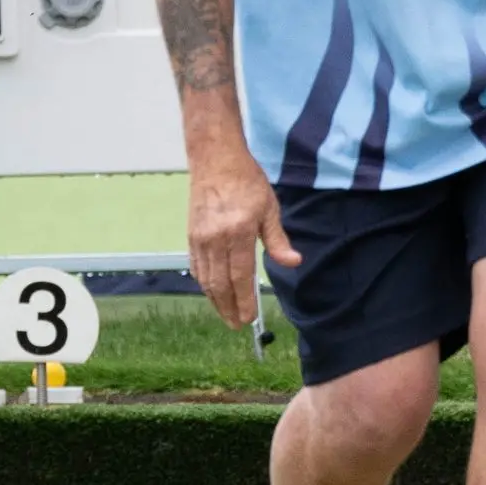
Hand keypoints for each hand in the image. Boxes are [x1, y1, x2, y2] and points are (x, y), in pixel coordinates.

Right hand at [188, 146, 301, 326]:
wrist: (216, 160)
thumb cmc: (247, 182)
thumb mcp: (269, 208)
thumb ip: (278, 240)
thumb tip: (293, 263)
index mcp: (238, 232)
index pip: (241, 276)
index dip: (244, 301)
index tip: (249, 318)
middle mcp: (215, 239)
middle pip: (220, 283)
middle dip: (228, 308)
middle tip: (237, 324)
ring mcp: (200, 238)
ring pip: (206, 278)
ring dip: (215, 300)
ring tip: (225, 314)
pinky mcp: (192, 235)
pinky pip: (196, 266)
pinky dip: (204, 283)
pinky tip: (212, 292)